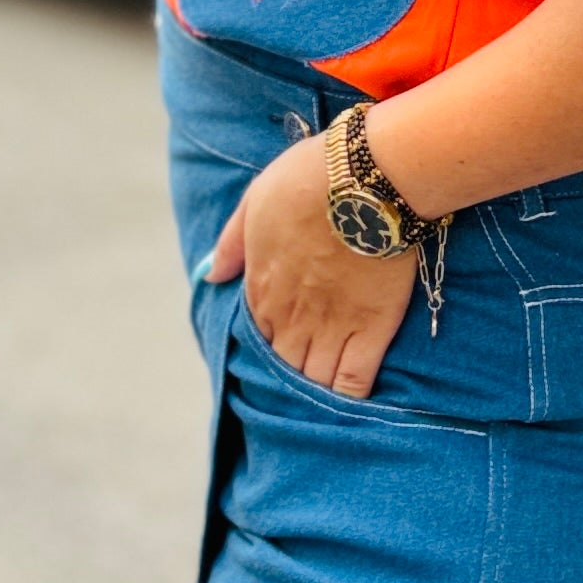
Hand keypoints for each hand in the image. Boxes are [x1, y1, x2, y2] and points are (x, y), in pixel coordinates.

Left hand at [209, 133, 419, 397]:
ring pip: (315, 381)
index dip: (269, 347)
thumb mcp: (256, 200)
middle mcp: (291, 317)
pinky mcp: (371, 329)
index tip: (283, 347)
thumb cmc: (308, 179)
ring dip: (316, 392)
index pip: (257, 338)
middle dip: (291, 377)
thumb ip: (232, 243)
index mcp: (261, 289)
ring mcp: (331, 327)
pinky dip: (350, 398)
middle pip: (285, 367)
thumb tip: (210, 276)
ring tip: (324, 399)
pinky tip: (352, 404)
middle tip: (305, 380)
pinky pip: (354, 381)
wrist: (363, 178)